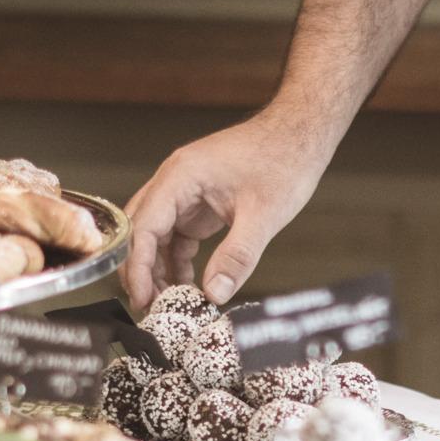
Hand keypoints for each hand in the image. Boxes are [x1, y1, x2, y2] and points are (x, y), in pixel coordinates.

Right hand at [121, 114, 331, 309]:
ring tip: (171, 303)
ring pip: (156, 236)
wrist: (301, 133)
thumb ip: (237, 256)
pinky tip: (189, 285)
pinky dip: (179, 261)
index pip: (142, 227)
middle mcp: (175, 181)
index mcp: (181, 176)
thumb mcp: (264, 214)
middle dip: (142, 271)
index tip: (143, 298)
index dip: (138, 267)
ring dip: (160, 268)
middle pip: (140, 232)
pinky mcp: (199, 202)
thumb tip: (215, 293)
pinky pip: (177, 236)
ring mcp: (186, 192)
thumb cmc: (284, 158)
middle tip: (151, 307)